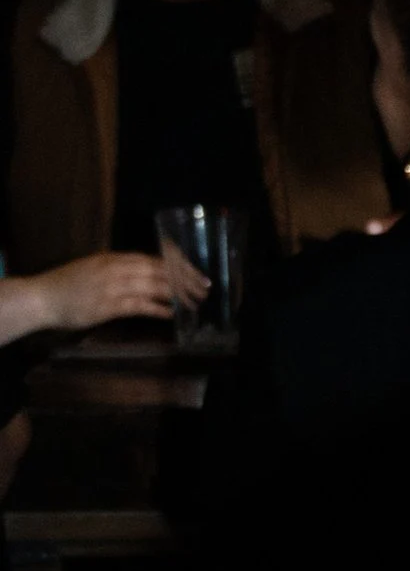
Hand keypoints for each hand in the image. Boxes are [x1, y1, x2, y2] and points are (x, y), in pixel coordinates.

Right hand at [1, 251, 181, 339]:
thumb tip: (145, 276)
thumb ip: (118, 270)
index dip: (178, 264)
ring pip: (153, 285)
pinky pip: (140, 305)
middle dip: (185, 278)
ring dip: (178, 294)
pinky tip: (173, 313)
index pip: (153, 257)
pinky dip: (159, 309)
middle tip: (205, 287)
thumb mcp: (95, 269)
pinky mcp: (108, 305)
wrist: (42, 297)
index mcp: (114, 258)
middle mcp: (116, 268)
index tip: (196, 270)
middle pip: (159, 269)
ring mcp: (112, 286)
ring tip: (195, 302)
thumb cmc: (67, 286)